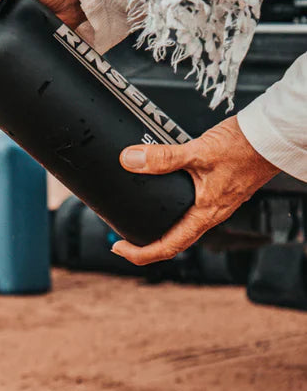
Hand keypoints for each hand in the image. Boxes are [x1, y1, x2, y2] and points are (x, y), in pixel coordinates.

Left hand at [111, 116, 279, 264]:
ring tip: (138, 218)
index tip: (119, 248)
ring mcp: (216, 202)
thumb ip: (164, 157)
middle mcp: (212, 213)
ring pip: (184, 225)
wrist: (271, 137)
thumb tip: (131, 161)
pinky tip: (162, 194)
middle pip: (175, 241)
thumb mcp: (198, 151)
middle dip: (146, 244)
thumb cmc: (245, 147)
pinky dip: (172, 210)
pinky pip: (191, 209)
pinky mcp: (218, 190)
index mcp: (206, 213)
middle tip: (122, 236)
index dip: (141, 253)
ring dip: (160, 227)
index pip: (170, 246)